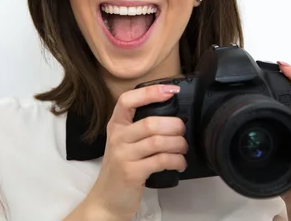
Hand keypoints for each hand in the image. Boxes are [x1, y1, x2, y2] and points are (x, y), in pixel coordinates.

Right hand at [83, 84, 187, 220]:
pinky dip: (176, 160)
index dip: (151, 92)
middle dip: (174, 125)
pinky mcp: (131, 173)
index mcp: (116, 125)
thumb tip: (173, 117)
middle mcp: (117, 137)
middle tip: (183, 130)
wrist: (107, 199)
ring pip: (158, 141)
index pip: (127, 100)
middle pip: (151, 122)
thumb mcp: (125, 143)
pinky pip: (161, 161)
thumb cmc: (122, 168)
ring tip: (183, 148)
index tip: (171, 90)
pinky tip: (180, 163)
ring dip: (178, 144)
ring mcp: (123, 156)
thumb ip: (140, 128)